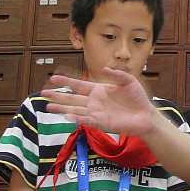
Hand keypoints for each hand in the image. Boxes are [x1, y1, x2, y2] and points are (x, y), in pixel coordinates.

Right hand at [42, 71, 156, 135]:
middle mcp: (94, 101)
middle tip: (44, 93)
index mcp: (99, 90)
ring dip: (62, 109)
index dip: (66, 81)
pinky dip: (77, 118)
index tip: (53, 78)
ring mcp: (96, 112)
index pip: (79, 84)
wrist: (145, 115)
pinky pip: (87, 120)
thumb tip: (104, 68)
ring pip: (75, 110)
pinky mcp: (101, 123)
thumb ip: (117, 73)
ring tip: (48, 107)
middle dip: (58, 96)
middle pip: (72, 98)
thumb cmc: (137, 98)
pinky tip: (68, 116)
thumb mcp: (128, 80)